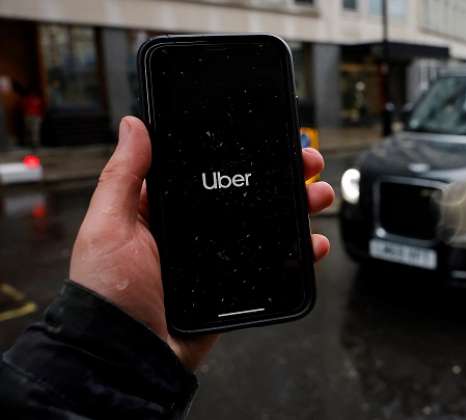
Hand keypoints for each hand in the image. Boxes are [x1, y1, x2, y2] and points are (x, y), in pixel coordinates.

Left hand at [69, 116, 333, 369]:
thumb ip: (123, 177)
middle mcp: (197, 231)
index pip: (209, 169)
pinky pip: (276, 264)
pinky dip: (301, 253)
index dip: (241, 151)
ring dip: (300, 207)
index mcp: (166, 211)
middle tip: (307, 162)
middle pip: (248, 193)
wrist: (131, 358)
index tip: (268, 137)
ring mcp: (220, 259)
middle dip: (283, 175)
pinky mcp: (238, 286)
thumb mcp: (109, 227)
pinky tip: (314, 243)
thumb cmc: (109, 294)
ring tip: (318, 197)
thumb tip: (134, 126)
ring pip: (269, 225)